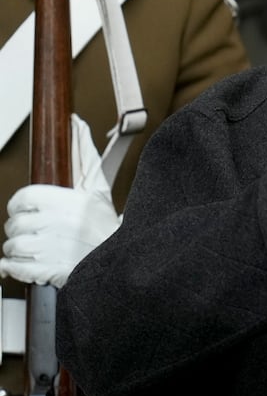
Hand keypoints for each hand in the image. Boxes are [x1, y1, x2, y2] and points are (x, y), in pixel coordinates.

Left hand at [0, 114, 119, 287]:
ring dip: (19, 249)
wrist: (126, 264)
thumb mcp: (98, 190)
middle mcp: (60, 223)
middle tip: (38, 232)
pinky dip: (14, 268)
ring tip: (37, 249)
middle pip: (15, 224)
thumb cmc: (109, 229)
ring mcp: (53, 249)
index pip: (23, 198)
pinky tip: (28, 264)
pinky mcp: (49, 272)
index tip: (28, 211)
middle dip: (21, 229)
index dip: (21, 206)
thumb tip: (76, 123)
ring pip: (12, 246)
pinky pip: (13, 267)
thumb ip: (83, 156)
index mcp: (70, 201)